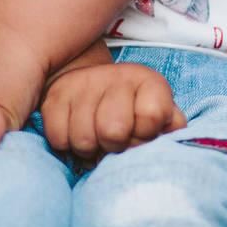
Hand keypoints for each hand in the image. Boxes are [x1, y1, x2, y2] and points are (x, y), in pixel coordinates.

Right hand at [40, 59, 187, 158]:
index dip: (146, 135)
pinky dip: (67, 145)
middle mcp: (116, 76)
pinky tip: (77, 134)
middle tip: (115, 142)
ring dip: (90, 150)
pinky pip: (58, 139)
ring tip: (97, 140)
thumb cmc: (133, 110)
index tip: (141, 134)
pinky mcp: (54, 96)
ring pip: (83, 140)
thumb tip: (172, 132)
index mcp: (148, 81)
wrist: (93, 85)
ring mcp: (83, 84)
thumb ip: (171, 125)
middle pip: (113, 131)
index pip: (152, 115)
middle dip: (114, 147)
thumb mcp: (160, 114)